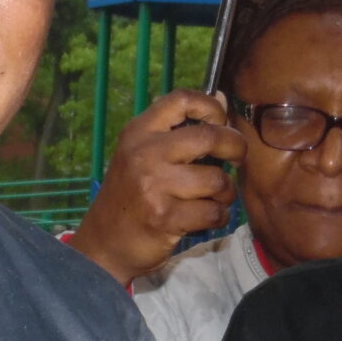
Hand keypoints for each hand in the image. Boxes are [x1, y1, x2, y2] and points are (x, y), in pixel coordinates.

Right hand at [68, 90, 247, 284]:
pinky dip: (219, 216)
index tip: (220, 123)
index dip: (211, 107)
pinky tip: (209, 217)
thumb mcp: (142, 153)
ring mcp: (154, 186)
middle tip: (237, 158)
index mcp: (139, 132)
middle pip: (210, 137)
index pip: (182, 99)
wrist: (104, 242)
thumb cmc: (130, 194)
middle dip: (235, 147)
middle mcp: (145, 154)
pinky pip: (213, 212)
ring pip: (217, 180)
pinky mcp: (165, 218)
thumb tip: (221, 98)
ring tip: (218, 197)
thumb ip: (178, 128)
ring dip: (227, 192)